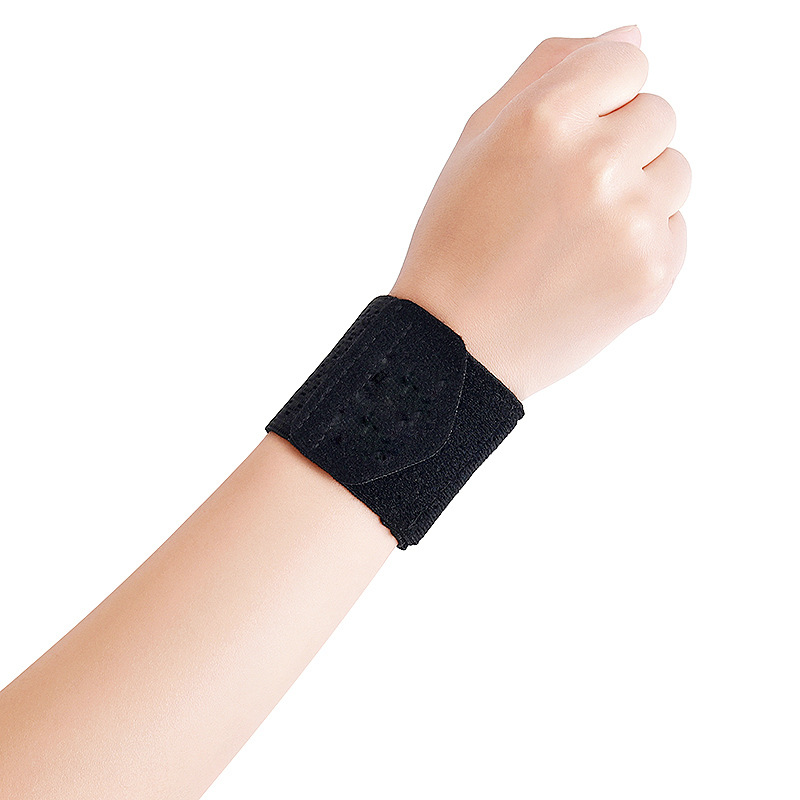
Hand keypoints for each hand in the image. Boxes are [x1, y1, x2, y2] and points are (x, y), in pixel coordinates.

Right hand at [389, 26, 690, 400]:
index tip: (577, 128)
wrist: (457, 344)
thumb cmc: (457, 243)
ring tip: (575, 233)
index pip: (628, 61)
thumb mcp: (475, 141)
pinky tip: (589, 265)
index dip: (602, 93)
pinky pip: (675, 227)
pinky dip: (641, 240)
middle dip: (619, 143)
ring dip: (636, 191)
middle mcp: (596, 164)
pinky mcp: (653, 273)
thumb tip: (631, 36)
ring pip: (675, 171)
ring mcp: (631, 223)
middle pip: (659, 114)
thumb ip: (548, 70)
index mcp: (544, 120)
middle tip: (563, 195)